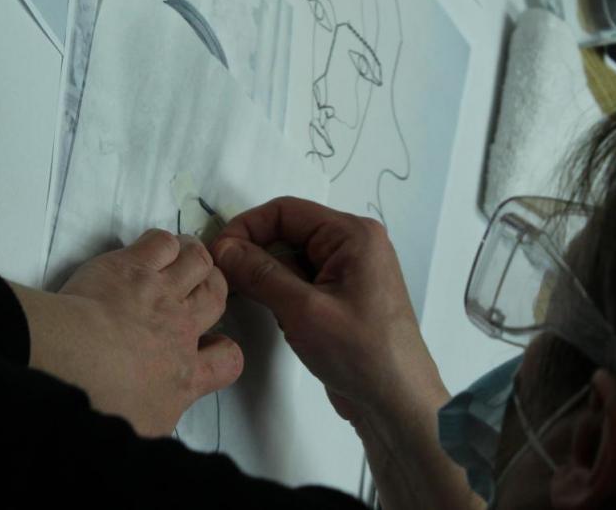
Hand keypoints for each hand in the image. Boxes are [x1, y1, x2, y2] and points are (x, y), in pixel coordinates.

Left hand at [26, 229, 242, 436]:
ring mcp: (160, 293)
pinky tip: (154, 249)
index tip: (212, 347)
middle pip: (216, 296)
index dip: (225, 351)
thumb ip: (157, 421)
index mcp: (185, 376)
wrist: (72, 363)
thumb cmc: (100, 403)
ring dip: (196, 256)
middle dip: (214, 287)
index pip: (228, 360)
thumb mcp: (140, 433)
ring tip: (186, 256)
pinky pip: (163, 241)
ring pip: (198, 261)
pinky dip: (164, 241)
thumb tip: (153, 431)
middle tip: (202, 285)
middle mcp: (181, 330)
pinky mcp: (132, 265)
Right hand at [210, 198, 447, 426]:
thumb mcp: (304, 310)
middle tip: (224, 278)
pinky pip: (302, 281)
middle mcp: (353, 245)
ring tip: (248, 299)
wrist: (397, 403)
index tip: (218, 253)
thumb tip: (223, 248)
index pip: (286, 211)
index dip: (247, 227)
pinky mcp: (341, 296)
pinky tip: (274, 315)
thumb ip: (260, 274)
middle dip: (255, 253)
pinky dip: (281, 292)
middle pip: (288, 232)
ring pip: (291, 258)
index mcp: (353, 235)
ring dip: (267, 276)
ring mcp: (348, 272)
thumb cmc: (361, 353)